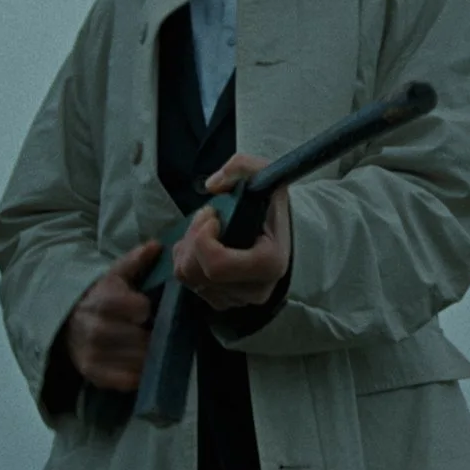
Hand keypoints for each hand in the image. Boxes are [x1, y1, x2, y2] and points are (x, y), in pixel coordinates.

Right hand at [61, 240, 161, 390]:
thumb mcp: (114, 275)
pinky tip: (135, 362)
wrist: (65, 321)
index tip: (144, 311)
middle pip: (144, 339)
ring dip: (147, 355)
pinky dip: (137, 374)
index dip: (147, 310)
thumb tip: (156, 245)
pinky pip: (128, 381)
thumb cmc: (98, 296)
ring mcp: (94, 354)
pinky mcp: (93, 374)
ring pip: (139, 361)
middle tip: (150, 332)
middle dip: (152, 335)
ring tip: (143, 346)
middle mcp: (97, 329)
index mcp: (103, 301)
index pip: (141, 309)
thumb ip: (135, 260)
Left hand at [173, 154, 292, 311]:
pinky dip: (188, 262)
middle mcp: (255, 290)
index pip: (216, 265)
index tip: (211, 216)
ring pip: (189, 279)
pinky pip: (189, 286)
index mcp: (269, 264)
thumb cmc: (271, 206)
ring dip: (187, 249)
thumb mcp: (264, 175)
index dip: (202, 238)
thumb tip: (212, 185)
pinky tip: (203, 247)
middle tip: (205, 218)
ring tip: (203, 231)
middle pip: (197, 273)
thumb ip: (241, 167)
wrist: (281, 233)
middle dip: (191, 240)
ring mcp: (239, 300)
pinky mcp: (224, 303)